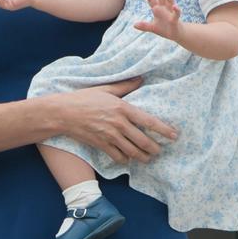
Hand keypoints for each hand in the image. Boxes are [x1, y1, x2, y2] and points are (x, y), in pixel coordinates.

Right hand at [50, 78, 177, 163]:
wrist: (63, 113)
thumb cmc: (84, 98)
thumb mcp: (106, 89)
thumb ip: (125, 86)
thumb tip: (141, 79)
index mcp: (123, 108)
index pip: (149, 121)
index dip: (164, 130)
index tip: (174, 135)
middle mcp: (119, 124)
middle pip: (143, 141)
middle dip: (155, 148)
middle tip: (160, 151)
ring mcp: (110, 136)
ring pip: (133, 152)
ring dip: (142, 157)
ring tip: (148, 158)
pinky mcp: (101, 145)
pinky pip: (118, 156)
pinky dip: (125, 159)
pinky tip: (128, 158)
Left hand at [134, 0, 183, 41]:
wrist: (176, 34)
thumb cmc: (164, 28)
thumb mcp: (153, 27)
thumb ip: (144, 26)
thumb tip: (134, 25)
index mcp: (158, 9)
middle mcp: (165, 8)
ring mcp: (170, 12)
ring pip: (170, 1)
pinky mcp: (175, 19)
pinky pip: (176, 14)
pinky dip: (176, 10)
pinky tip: (175, 6)